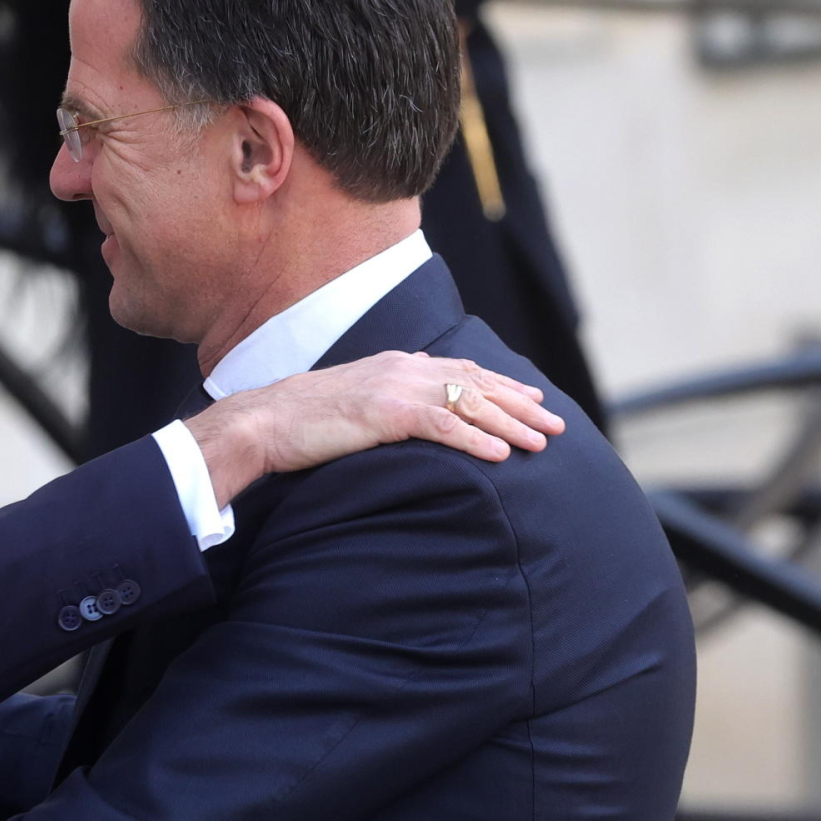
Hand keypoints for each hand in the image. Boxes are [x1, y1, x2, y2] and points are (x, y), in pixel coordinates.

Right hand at [185, 351, 562, 503]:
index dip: (501, 385)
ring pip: (469, 402)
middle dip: (520, 404)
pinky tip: (501, 456)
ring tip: (541, 443)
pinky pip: (444, 425)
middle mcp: (403, 368)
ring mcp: (396, 388)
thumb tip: (410, 404)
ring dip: (510, 424)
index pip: (462, 371)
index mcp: (397, 364)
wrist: (264, 421)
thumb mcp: (353, 403)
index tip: (531, 399)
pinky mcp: (386, 413)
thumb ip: (386, 398)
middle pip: (477, 383)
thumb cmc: (301, 421)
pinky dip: (477, 440)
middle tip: (556, 423)